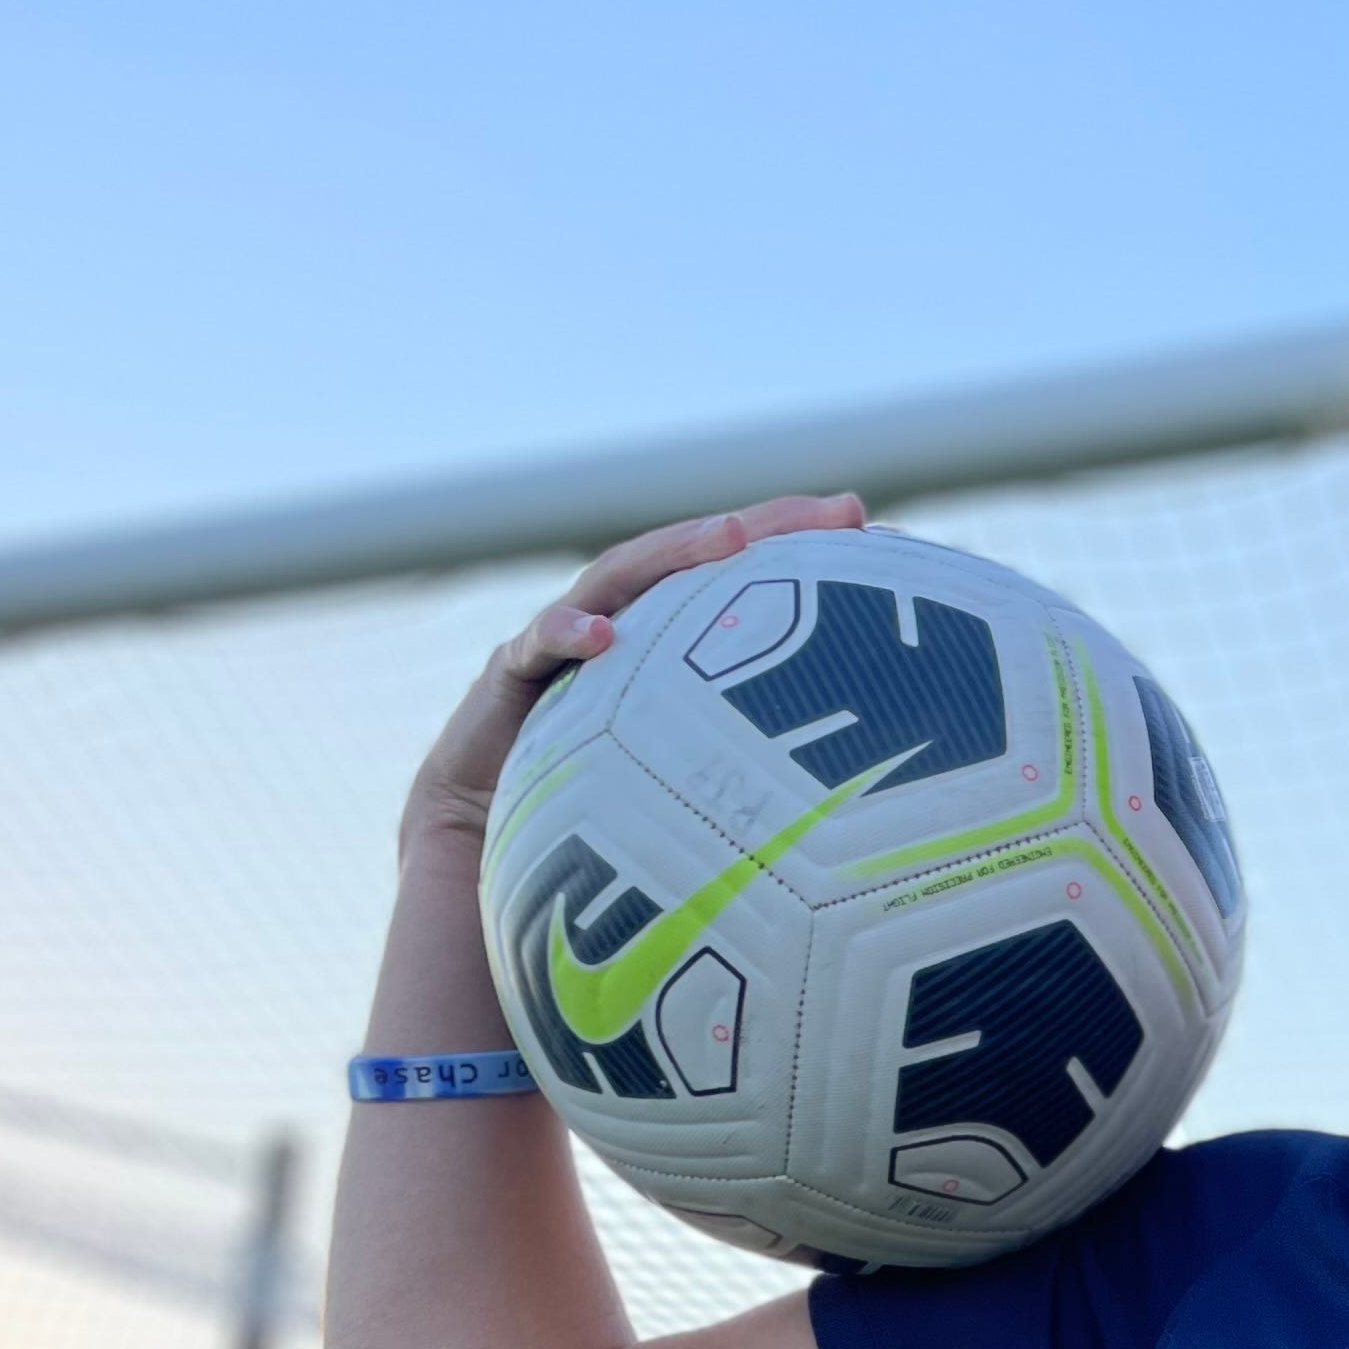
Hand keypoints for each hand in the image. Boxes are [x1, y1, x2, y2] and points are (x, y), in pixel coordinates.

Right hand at [393, 492, 866, 875]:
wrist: (482, 835)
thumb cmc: (595, 811)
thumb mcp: (683, 785)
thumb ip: (742, 769)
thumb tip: (845, 801)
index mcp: (664, 644)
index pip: (735, 580)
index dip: (797, 548)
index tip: (866, 525)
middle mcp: (619, 625)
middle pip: (692, 558)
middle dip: (762, 526)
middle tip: (828, 513)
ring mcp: (562, 641)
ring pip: (621, 577)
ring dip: (675, 554)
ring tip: (731, 539)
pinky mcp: (508, 674)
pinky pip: (537, 645)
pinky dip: (569, 634)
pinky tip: (604, 639)